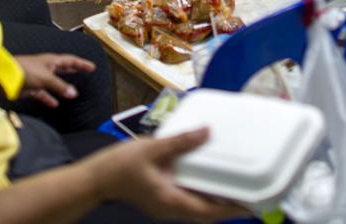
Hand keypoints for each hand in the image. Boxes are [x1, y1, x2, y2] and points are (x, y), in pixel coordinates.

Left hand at [15, 53, 94, 108]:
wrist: (3, 77)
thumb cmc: (24, 71)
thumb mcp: (46, 78)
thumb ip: (60, 86)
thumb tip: (74, 93)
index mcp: (51, 61)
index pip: (70, 60)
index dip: (81, 63)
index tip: (91, 67)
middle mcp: (46, 67)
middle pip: (63, 69)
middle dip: (73, 71)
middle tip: (84, 72)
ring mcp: (38, 77)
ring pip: (53, 83)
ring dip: (62, 87)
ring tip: (71, 93)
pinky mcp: (30, 88)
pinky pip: (43, 94)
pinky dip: (49, 98)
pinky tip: (54, 104)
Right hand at [86, 129, 247, 221]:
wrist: (95, 178)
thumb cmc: (120, 166)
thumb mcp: (153, 148)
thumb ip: (181, 141)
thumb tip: (206, 133)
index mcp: (171, 201)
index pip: (208, 211)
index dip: (231, 209)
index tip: (250, 203)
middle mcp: (171, 208)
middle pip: (205, 212)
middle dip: (227, 205)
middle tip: (248, 193)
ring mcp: (165, 205)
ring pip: (197, 208)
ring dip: (214, 200)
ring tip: (233, 185)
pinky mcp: (160, 199)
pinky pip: (187, 199)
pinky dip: (200, 192)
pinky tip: (206, 176)